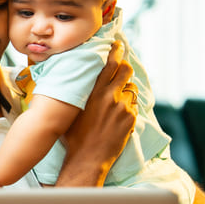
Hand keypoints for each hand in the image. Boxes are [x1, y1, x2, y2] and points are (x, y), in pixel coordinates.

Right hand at [56, 40, 136, 186]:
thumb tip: (76, 81)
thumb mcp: (71, 110)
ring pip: (131, 89)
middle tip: (121, 65)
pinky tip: (118, 114)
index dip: (116, 52)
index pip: (110, 64)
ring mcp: (123, 108)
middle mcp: (110, 97)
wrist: (87, 158)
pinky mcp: (130, 119)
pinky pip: (132, 106)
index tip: (117, 45)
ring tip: (117, 97)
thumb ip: (79, 94)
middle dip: (124, 65)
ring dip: (125, 90)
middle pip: (126, 70)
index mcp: (94, 92)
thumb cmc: (74, 136)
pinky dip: (127, 106)